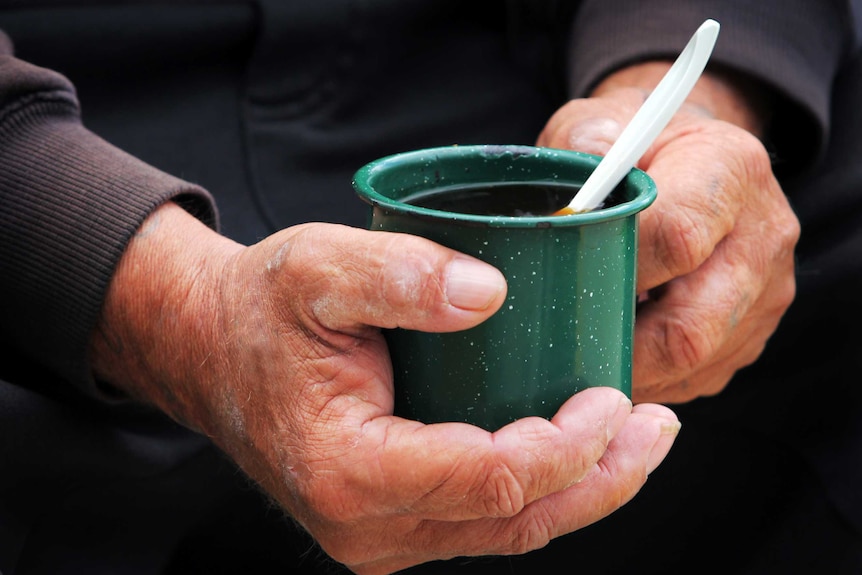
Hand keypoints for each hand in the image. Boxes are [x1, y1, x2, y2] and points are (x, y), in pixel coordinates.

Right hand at [91, 202, 679, 573]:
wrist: (213, 350)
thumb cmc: (263, 310)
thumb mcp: (317, 268)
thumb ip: (399, 276)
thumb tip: (489, 294)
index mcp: (348, 470)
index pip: (488, 478)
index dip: (566, 445)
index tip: (613, 397)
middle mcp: (366, 525)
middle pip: (513, 520)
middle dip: (598, 477)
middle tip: (656, 428)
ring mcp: (379, 534)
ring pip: (506, 530)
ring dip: (581, 489)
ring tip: (637, 441)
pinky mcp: (392, 522)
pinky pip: (483, 520)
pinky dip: (539, 489)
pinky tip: (574, 450)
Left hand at [537, 63, 799, 403]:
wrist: (695, 157)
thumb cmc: (640, 141)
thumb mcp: (605, 119)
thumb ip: (584, 142)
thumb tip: (569, 200)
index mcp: (730, 168)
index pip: (677, 237)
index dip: (612, 270)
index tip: (560, 280)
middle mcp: (763, 234)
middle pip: (692, 323)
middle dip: (617, 346)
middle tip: (560, 350)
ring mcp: (766, 290)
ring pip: (696, 360)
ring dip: (630, 370)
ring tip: (579, 359)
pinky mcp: (753, 329)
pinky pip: (701, 373)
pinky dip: (651, 376)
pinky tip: (614, 356)